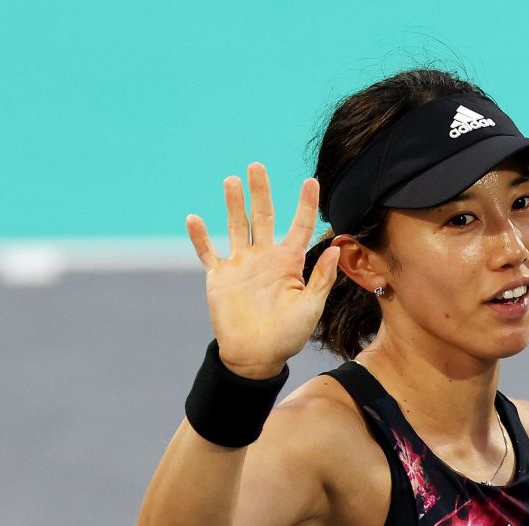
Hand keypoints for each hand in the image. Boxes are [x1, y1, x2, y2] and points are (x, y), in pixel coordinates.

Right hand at [185, 163, 340, 377]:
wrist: (256, 356)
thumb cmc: (287, 335)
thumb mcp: (311, 307)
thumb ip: (321, 278)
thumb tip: (334, 247)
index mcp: (289, 263)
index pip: (299, 226)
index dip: (305, 204)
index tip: (311, 181)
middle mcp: (264, 258)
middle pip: (262, 217)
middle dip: (261, 192)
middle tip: (258, 166)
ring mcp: (240, 265)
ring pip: (235, 226)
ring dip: (233, 204)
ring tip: (232, 180)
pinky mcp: (220, 277)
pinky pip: (207, 253)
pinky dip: (199, 237)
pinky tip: (193, 218)